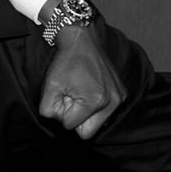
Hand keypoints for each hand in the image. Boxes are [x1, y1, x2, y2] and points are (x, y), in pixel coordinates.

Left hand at [38, 5, 123, 138]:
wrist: (82, 39)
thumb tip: (59, 121)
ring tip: (80, 93)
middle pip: (87, 132)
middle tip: (71, 98)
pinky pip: (106, 111)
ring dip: (85, 113)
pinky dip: (95, 105)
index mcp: (94, 102)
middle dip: (75, 118)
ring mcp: (119, 97)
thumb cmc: (65, 62)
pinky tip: (89, 89)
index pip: (70, 126)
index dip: (62, 113)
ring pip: (97, 123)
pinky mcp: (122, 93)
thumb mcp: (49, 87)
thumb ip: (48, 111)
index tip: (63, 96)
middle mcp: (112, 102)